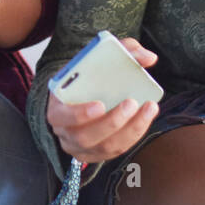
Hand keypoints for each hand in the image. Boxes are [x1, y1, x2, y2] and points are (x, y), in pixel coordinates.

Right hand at [45, 38, 159, 163]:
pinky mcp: (94, 154)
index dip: (79, 114)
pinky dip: (133, 135)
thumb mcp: (95, 60)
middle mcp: (64, 130)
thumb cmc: (88, 77)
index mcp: (56, 105)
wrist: (79, 95)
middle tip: (131, 103)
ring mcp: (79, 146)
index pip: (61, 115)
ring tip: (147, 110)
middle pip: (85, 136)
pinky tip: (145, 119)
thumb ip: (122, 51)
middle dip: (112, 122)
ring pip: (103, 147)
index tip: (101, 105)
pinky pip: (114, 151)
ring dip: (129, 130)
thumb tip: (148, 57)